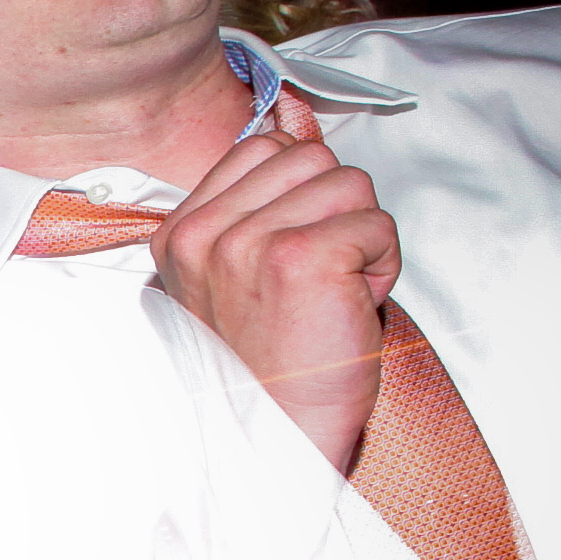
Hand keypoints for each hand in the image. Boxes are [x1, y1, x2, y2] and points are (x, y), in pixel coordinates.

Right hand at [151, 131, 396, 466]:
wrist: (273, 436)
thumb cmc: (266, 365)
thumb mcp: (235, 274)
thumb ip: (253, 204)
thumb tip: (293, 123)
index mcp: (180, 234)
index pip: (264, 150)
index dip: (301, 196)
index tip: (289, 256)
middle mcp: (204, 233)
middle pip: (313, 158)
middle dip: (334, 214)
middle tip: (312, 282)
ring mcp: (247, 243)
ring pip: (351, 184)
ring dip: (360, 239)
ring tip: (327, 295)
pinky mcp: (300, 257)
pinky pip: (375, 223)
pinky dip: (380, 267)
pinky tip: (345, 308)